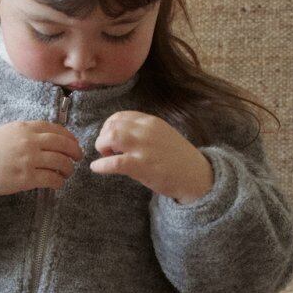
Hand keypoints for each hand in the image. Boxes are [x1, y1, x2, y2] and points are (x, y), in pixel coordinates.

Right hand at [0, 119, 83, 203]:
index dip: (69, 137)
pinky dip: (59, 182)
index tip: (73, 144)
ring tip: (67, 173)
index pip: (56, 129)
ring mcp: (28, 160)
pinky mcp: (26, 178)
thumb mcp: (6, 132)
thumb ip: (26, 133)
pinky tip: (57, 184)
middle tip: (78, 158)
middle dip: (75, 152)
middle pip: (63, 144)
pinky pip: (52, 179)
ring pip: (61, 162)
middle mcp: (29, 141)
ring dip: (68, 169)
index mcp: (24, 128)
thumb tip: (46, 138)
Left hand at [88, 110, 214, 202]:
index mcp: (151, 122)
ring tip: (105, 156)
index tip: (110, 138)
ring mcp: (144, 148)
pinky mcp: (141, 166)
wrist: (195, 176)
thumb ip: (143, 132)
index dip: (109, 127)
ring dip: (101, 146)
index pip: (120, 116)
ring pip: (111, 137)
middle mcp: (147, 131)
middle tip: (106, 149)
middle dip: (103, 136)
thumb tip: (120, 135)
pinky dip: (101, 165)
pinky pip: (114, 162)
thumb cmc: (177, 159)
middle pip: (112, 124)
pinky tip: (97, 168)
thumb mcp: (162, 135)